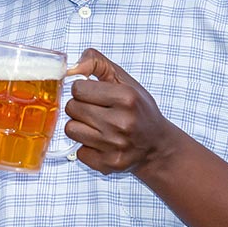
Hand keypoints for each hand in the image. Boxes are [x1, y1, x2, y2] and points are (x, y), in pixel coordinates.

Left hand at [64, 48, 176, 174]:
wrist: (157, 146)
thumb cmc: (138, 109)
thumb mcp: (124, 79)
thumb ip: (97, 63)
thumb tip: (71, 67)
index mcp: (127, 97)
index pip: (77, 88)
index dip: (83, 89)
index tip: (94, 95)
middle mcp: (122, 122)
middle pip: (72, 108)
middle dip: (80, 107)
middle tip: (97, 111)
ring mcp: (115, 146)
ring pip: (70, 130)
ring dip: (80, 127)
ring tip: (97, 126)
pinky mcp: (109, 164)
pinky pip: (78, 152)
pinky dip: (87, 147)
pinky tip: (102, 143)